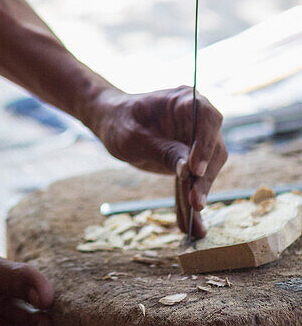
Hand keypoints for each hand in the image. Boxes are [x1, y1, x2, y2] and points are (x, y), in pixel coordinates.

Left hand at [90, 86, 226, 237]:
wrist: (112, 123)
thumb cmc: (120, 121)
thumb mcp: (134, 136)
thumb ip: (162, 150)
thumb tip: (188, 171)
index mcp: (183, 100)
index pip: (207, 118)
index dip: (206, 144)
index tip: (196, 169)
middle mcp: (196, 118)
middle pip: (213, 148)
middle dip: (205, 178)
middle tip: (195, 203)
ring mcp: (196, 139)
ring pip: (208, 169)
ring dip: (199, 195)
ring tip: (195, 225)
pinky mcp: (191, 159)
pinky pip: (194, 181)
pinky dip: (190, 200)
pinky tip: (190, 224)